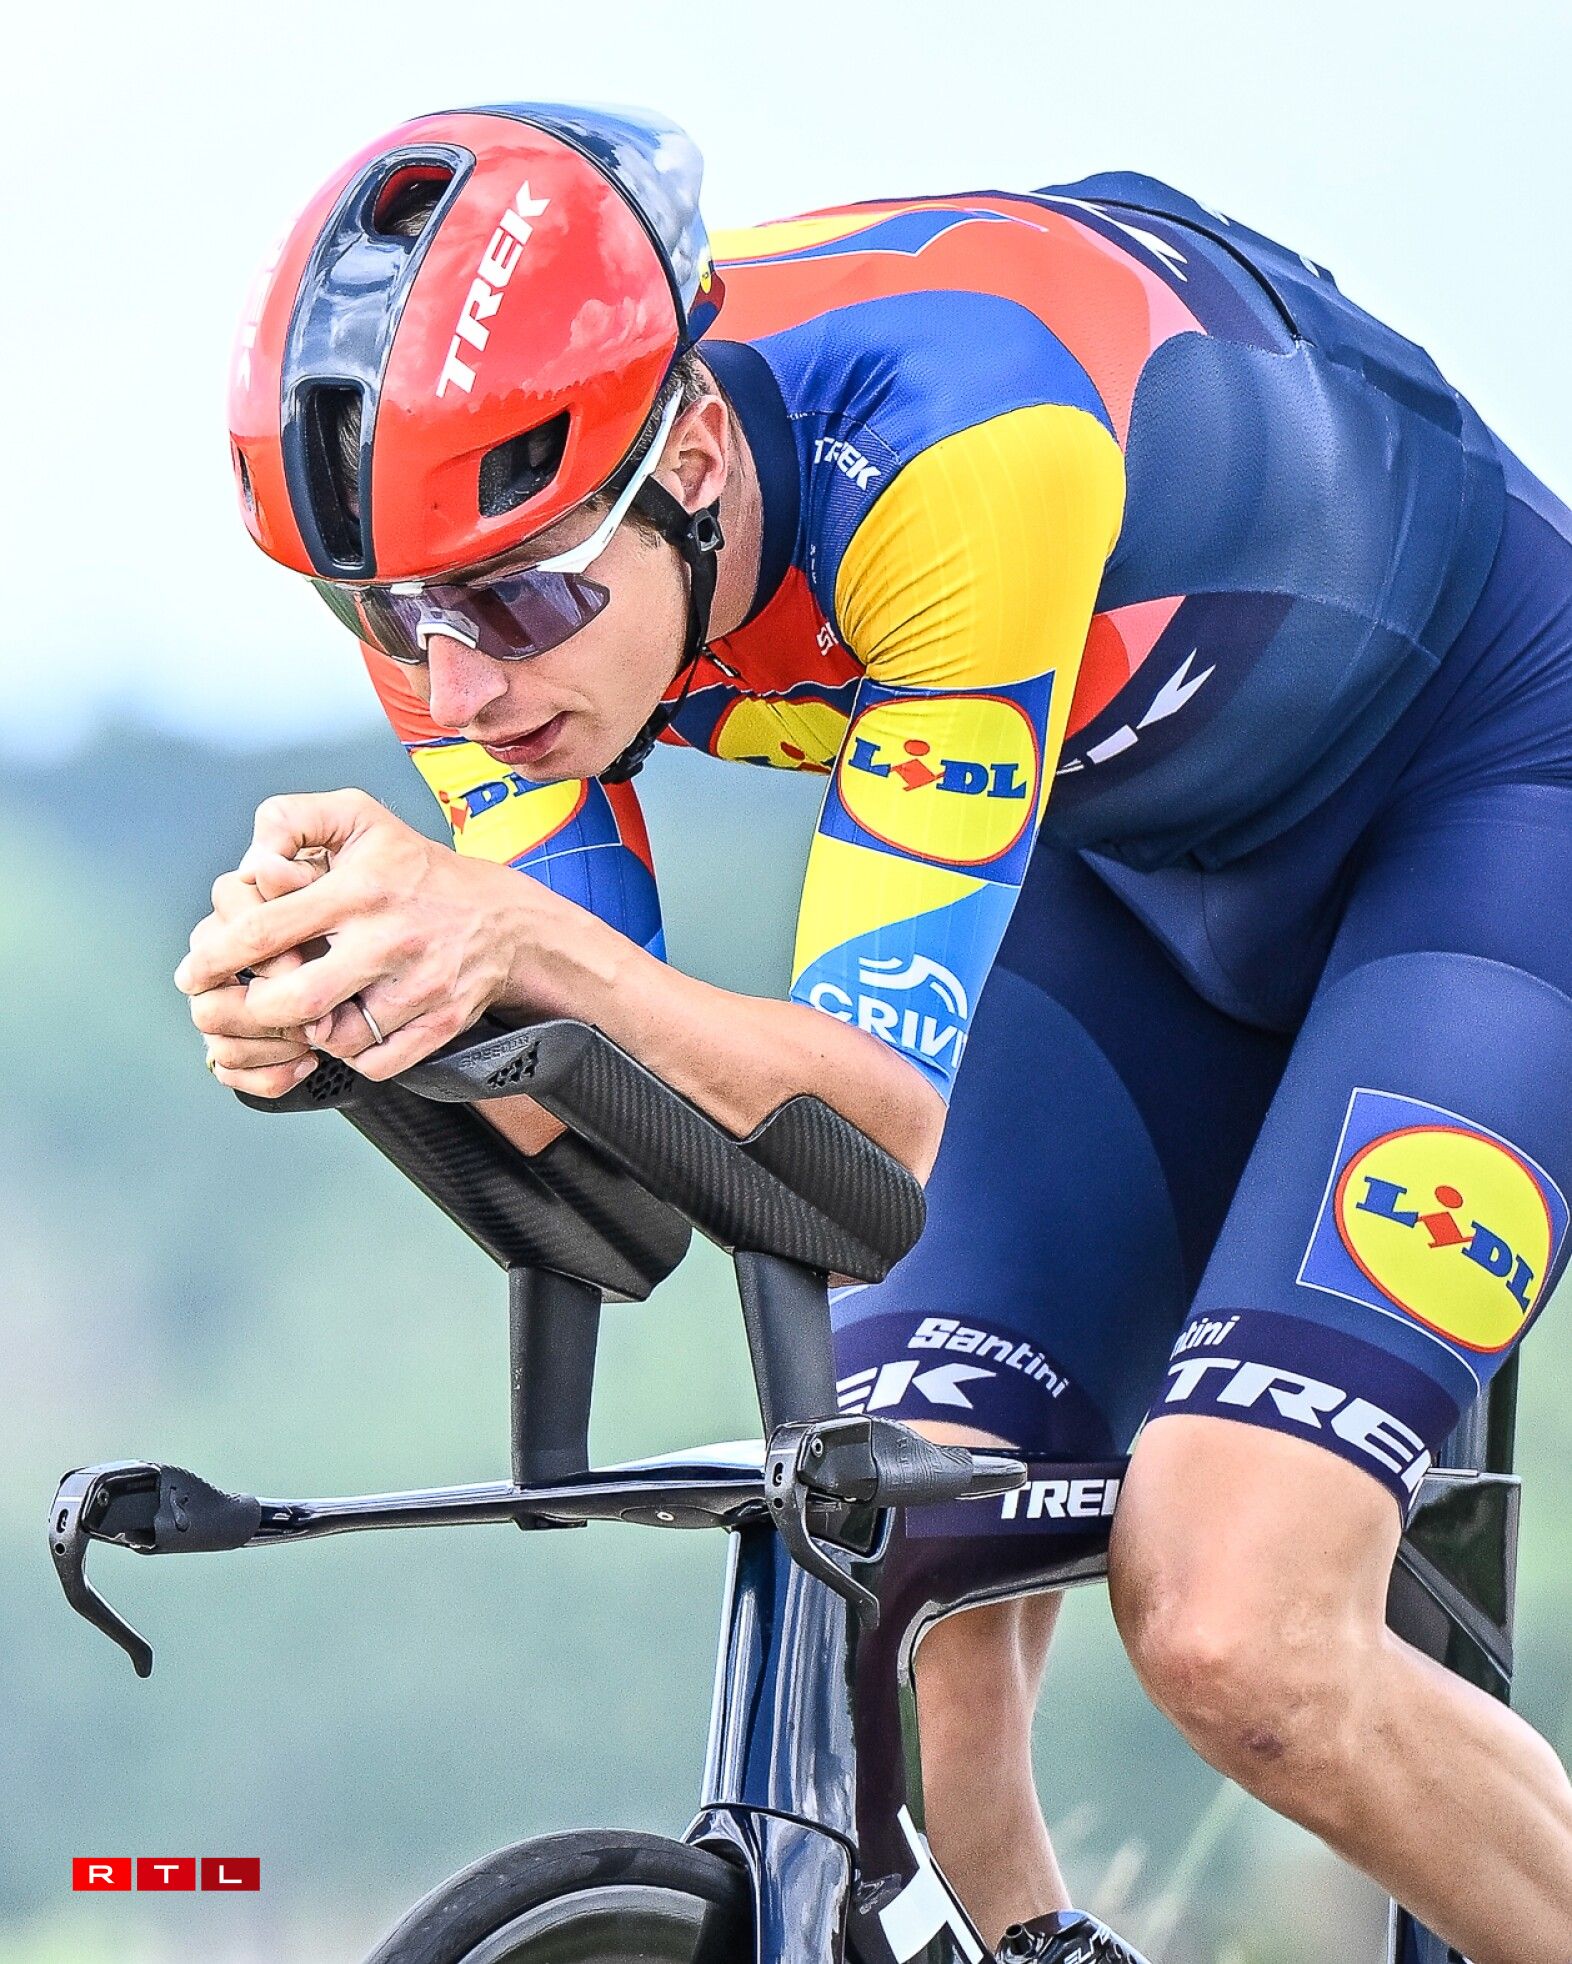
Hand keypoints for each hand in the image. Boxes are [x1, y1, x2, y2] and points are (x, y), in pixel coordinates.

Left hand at [175, 789, 545, 1081]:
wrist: (503, 918)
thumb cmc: (414, 868)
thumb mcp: (356, 816)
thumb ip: (289, 819)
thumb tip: (250, 868)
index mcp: (360, 888)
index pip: (265, 929)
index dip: (215, 958)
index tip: (195, 972)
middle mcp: (391, 939)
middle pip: (295, 1001)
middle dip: (248, 1013)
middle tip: (231, 1008)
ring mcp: (420, 987)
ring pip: (334, 1040)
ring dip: (303, 1035)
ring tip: (295, 1014)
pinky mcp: (440, 1023)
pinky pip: (375, 1063)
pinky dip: (350, 1055)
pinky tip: (342, 1028)